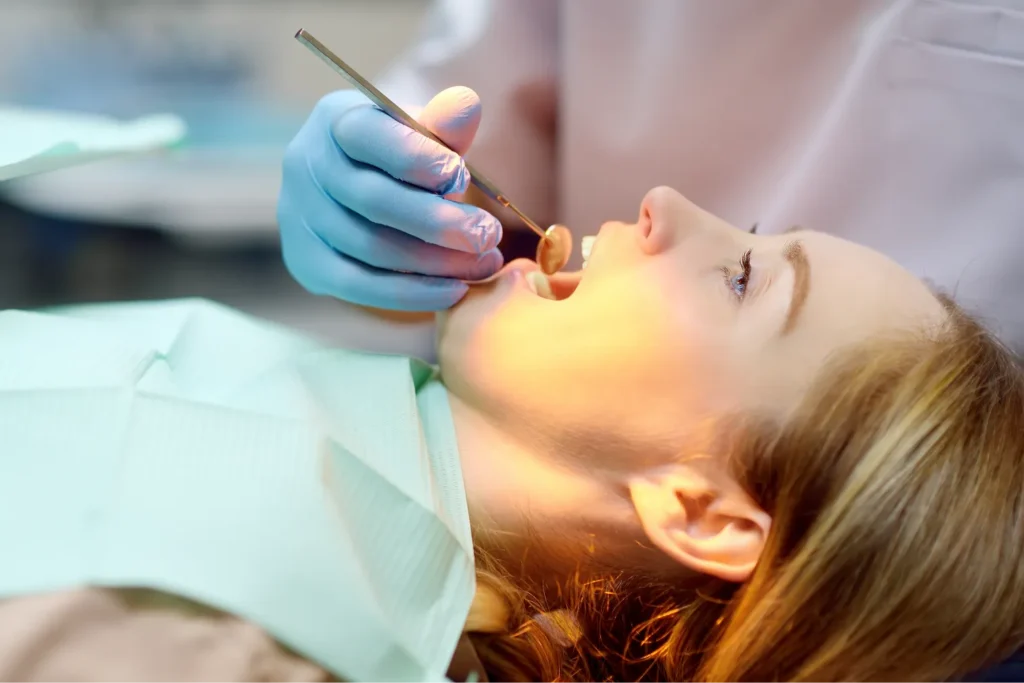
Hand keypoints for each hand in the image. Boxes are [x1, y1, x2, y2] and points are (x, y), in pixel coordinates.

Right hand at [277, 86, 502, 310]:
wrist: (358, 196)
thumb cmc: (401, 159)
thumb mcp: (422, 134)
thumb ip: (443, 125)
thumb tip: (467, 104)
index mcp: (336, 119)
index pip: (371, 137)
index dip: (419, 159)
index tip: (462, 177)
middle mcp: (306, 165)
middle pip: (373, 200)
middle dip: (438, 221)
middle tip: (488, 234)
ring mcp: (298, 216)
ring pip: (371, 247)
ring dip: (436, 262)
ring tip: (484, 262)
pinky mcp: (306, 262)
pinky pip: (359, 286)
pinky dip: (411, 293)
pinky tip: (455, 290)